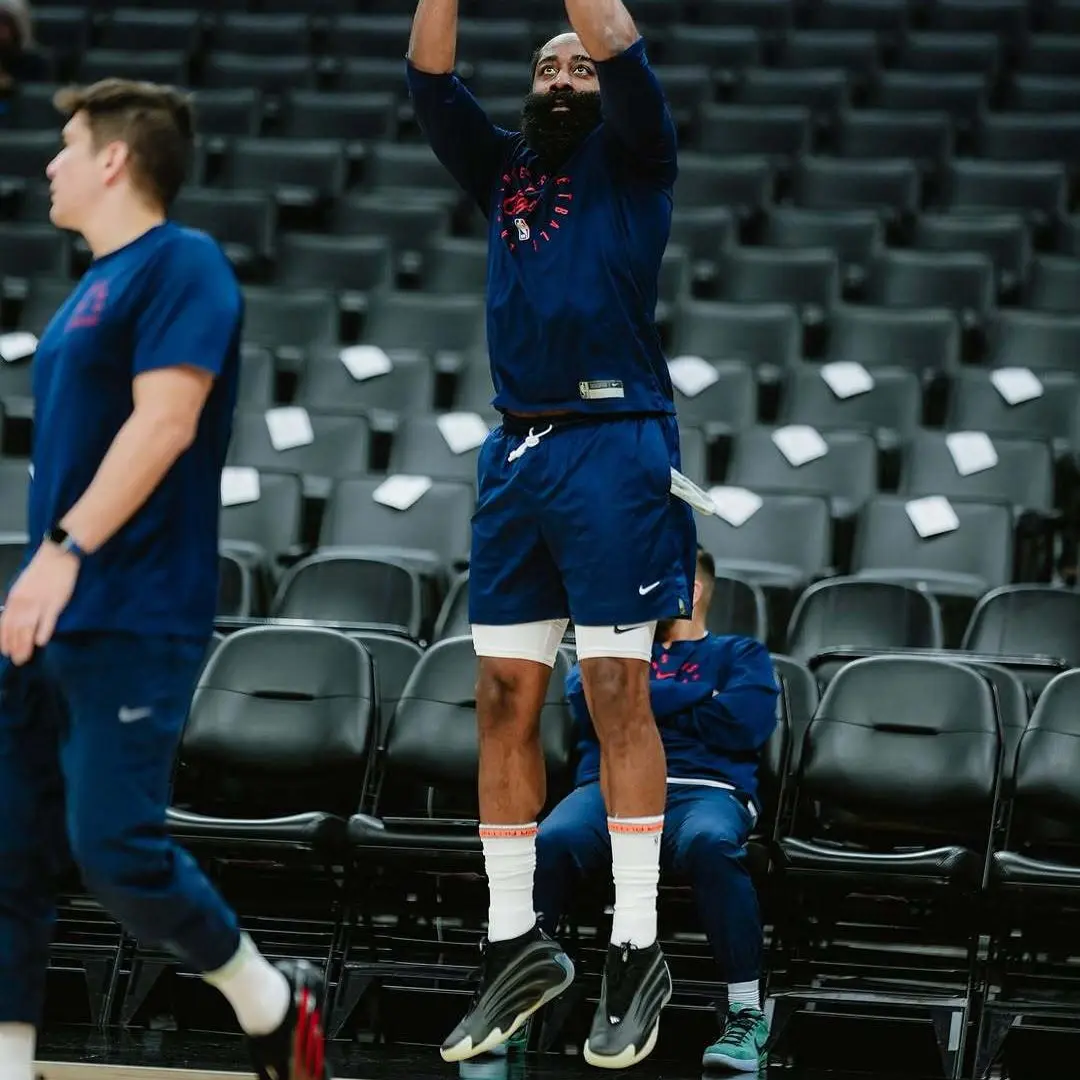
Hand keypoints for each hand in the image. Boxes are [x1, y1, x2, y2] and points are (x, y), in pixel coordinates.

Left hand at [0, 542, 79, 664]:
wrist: (56, 557)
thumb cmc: (41, 572)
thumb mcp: (22, 587)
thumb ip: (18, 604)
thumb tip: (15, 621)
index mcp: (14, 599)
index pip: (5, 623)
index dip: (4, 639)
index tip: (5, 652)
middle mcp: (24, 603)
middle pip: (16, 629)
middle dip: (15, 647)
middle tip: (17, 661)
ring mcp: (40, 603)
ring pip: (29, 628)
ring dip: (25, 645)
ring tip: (25, 658)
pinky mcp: (56, 602)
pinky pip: (47, 620)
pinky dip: (43, 631)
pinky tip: (40, 642)